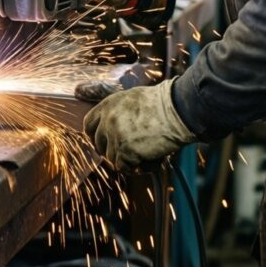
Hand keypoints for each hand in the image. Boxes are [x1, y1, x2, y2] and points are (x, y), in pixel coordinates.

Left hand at [80, 78, 194, 169]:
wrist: (177, 110)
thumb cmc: (161, 103)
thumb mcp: (132, 98)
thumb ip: (119, 110)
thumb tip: (113, 123)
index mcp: (107, 105)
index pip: (88, 124)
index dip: (94, 136)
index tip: (102, 143)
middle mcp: (108, 120)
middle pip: (98, 144)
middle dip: (110, 151)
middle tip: (125, 154)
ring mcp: (115, 135)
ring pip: (111, 157)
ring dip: (127, 160)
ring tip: (145, 155)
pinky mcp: (126, 150)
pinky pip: (123, 167)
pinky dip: (134, 168)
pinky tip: (146, 162)